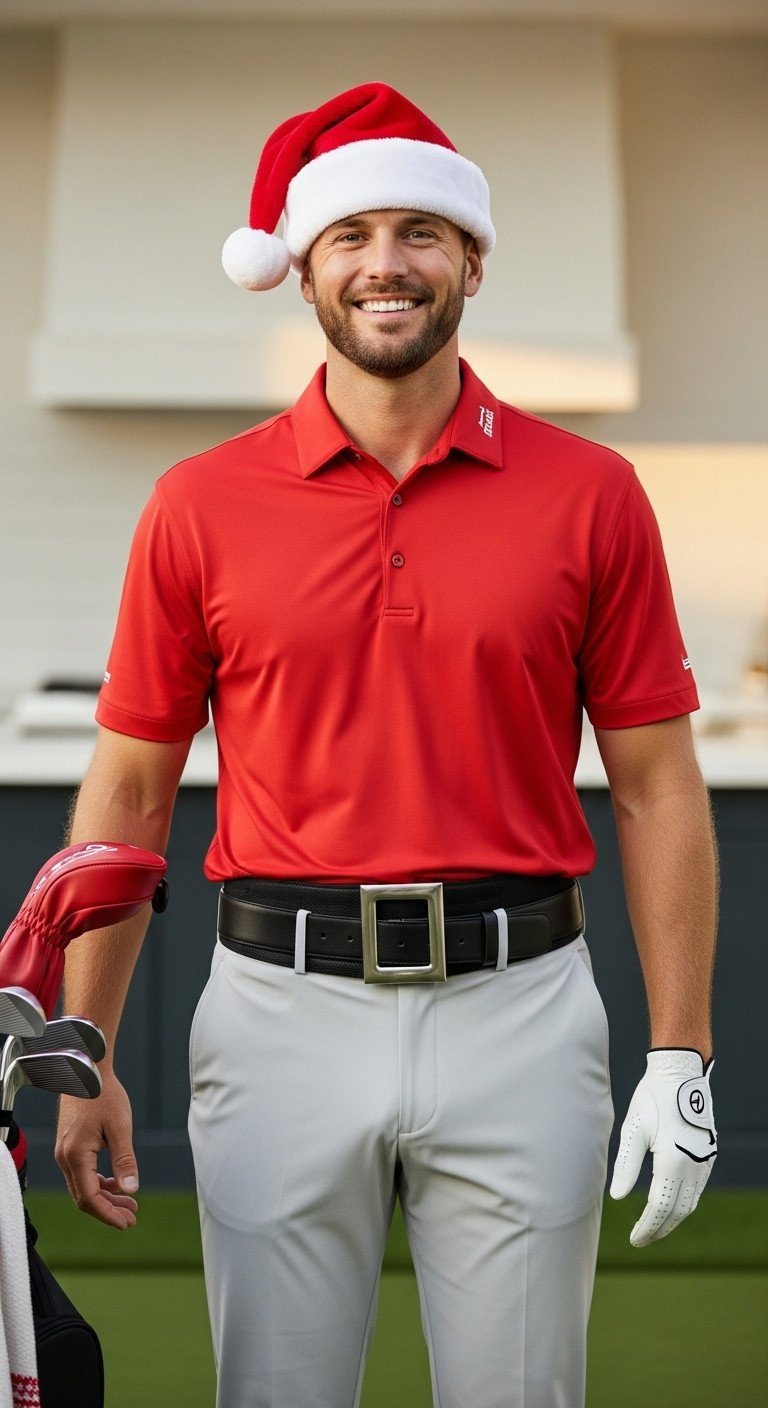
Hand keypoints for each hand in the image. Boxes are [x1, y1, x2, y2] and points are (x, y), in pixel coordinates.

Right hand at [55, 1068, 139, 1229]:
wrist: (87, 1071)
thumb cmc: (104, 1094)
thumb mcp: (120, 1127)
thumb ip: (125, 1160)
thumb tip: (131, 1190)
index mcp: (76, 1155)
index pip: (90, 1198)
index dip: (108, 1214)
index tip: (127, 1222)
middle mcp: (65, 1157)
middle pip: (84, 1197)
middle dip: (108, 1211)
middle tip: (132, 1218)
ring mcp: (65, 1153)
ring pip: (82, 1187)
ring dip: (105, 1198)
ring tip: (129, 1204)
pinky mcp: (69, 1147)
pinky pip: (81, 1175)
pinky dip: (98, 1184)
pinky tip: (116, 1185)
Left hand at [609, 1048, 715, 1246]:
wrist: (681, 1073)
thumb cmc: (652, 1098)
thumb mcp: (633, 1129)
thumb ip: (626, 1165)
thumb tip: (617, 1197)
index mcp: (673, 1161)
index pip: (660, 1208)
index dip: (647, 1227)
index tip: (635, 1240)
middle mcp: (694, 1166)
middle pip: (678, 1211)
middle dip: (660, 1229)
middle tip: (641, 1239)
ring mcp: (705, 1161)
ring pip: (691, 1203)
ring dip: (673, 1218)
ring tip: (654, 1226)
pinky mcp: (709, 1154)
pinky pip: (698, 1189)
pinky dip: (684, 1203)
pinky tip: (671, 1204)